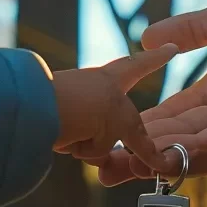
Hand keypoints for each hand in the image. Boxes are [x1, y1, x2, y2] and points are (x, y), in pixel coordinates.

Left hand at [52, 44, 178, 172]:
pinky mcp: (60, 128)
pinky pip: (83, 150)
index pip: (141, 64)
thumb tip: (151, 160)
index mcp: (112, 77)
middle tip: (99, 135)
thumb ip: (140, 140)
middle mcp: (96, 90)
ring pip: (105, 141)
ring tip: (77, 138)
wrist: (35, 112)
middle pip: (122, 123)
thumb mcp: (123, 120)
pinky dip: (77, 150)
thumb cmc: (84, 106)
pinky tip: (65, 144)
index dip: (157, 58)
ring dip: (95, 147)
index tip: (171, 46)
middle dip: (114, 133)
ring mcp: (77, 111)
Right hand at [96, 0, 206, 185]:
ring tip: (140, 162)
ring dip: (179, 155)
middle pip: (190, 140)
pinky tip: (192, 145)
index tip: (105, 140)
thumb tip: (147, 39)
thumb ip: (193, 29)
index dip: (142, 129)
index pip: (177, 116)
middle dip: (149, 154)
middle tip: (106, 168)